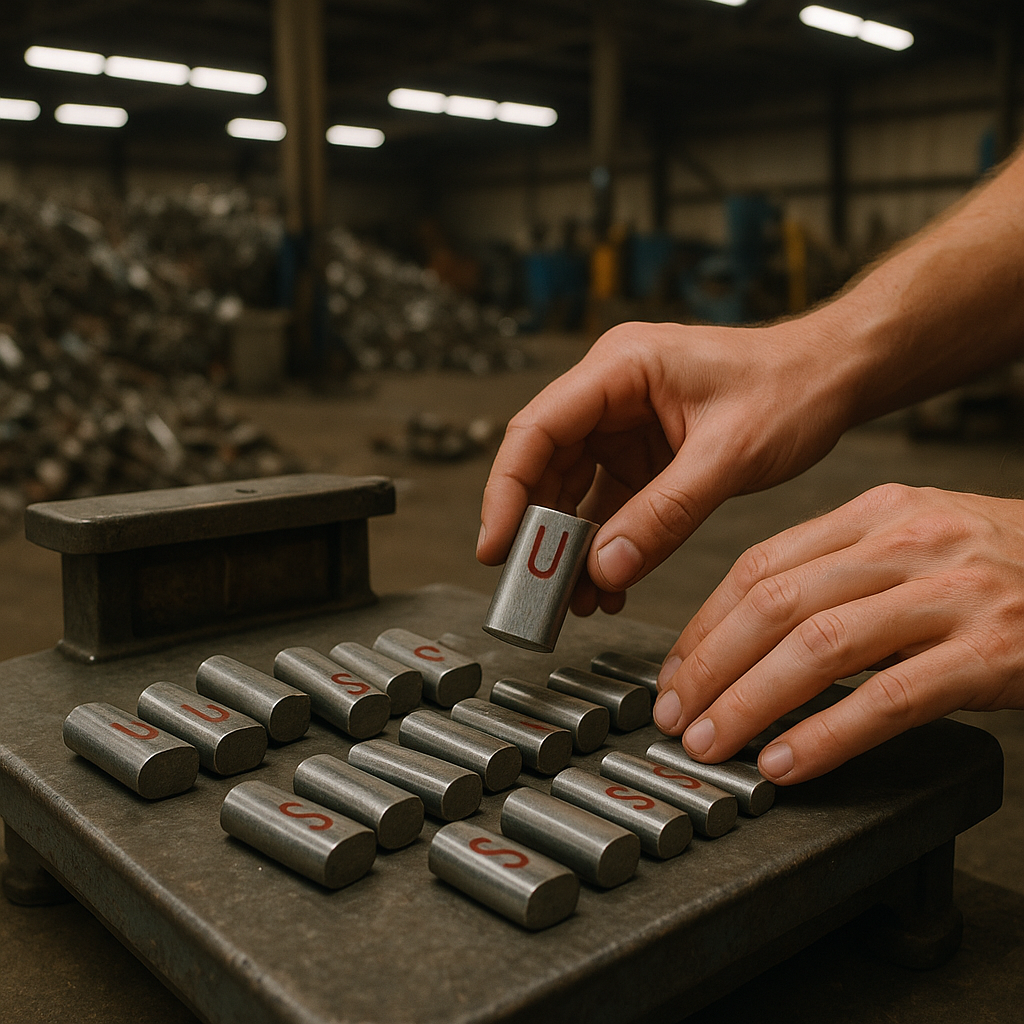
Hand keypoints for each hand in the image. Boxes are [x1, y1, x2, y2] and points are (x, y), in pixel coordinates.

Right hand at [477, 317, 856, 613]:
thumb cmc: (792, 387)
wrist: (836, 378)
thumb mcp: (727, 455)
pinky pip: (610, 503)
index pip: (537, 429)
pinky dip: (606, 544)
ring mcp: (626, 424)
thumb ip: (664, 514)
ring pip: (573, 489)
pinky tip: (608, 584)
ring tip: (573, 599)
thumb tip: (603, 568)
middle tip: (533, 589)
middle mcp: (612, 392)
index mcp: (621, 368)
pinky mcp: (645, 453)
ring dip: (572, 546)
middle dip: (538, 530)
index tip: (498, 547)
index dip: (508, 491)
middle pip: (547, 464)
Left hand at [653, 483, 1023, 783]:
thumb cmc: (1001, 564)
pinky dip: (827, 734)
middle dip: (711, 666)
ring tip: (714, 743)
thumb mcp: (915, 542)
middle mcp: (907, 544)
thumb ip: (837, 571)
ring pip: (819, 646)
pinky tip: (787, 762)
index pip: (760, 565)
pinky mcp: (990, 653)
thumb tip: (749, 628)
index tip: (676, 669)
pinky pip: (889, 698)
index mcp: (876, 514)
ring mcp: (951, 596)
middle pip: (775, 603)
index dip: (705, 623)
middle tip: (676, 715)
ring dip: (751, 702)